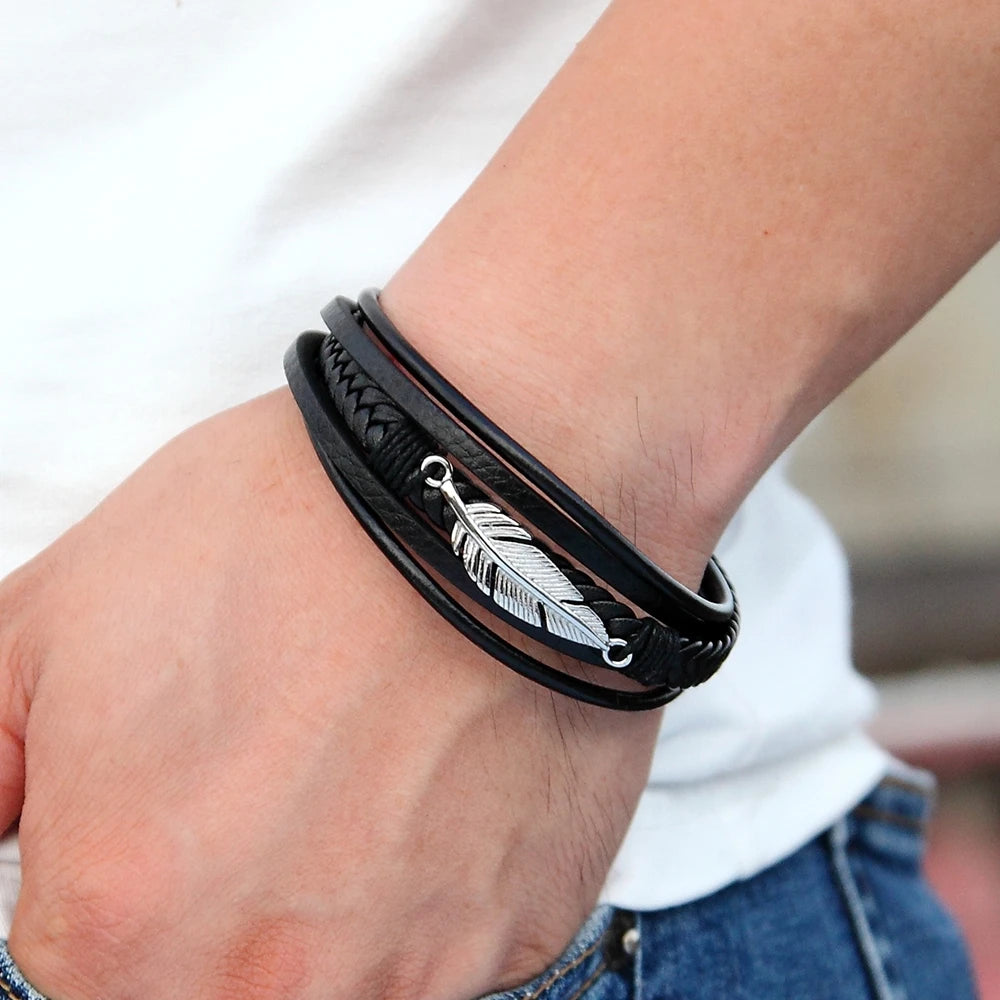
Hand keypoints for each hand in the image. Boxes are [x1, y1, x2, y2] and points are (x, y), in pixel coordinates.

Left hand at [0, 388, 661, 999]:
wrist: (488, 503)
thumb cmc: (299, 531)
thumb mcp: (58, 613)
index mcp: (125, 912)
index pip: (77, 958)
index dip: (120, 858)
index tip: (173, 793)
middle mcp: (268, 977)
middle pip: (206, 982)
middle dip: (219, 889)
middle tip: (272, 766)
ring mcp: (408, 967)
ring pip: (331, 977)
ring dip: (331, 891)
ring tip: (365, 763)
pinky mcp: (514, 934)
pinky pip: (444, 949)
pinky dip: (431, 876)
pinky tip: (439, 772)